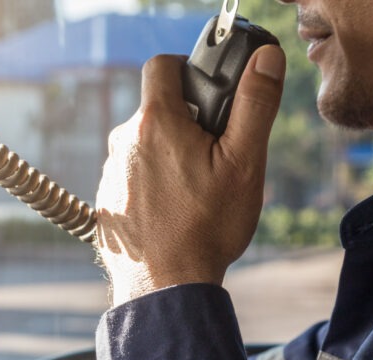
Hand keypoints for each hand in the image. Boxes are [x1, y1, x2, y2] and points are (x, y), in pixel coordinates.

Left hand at [94, 45, 285, 304]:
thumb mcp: (244, 163)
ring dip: (169, 155)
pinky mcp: (106, 200)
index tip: (211, 97)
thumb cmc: (206, 227)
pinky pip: (133, 176)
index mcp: (154, 122)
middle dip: (187, 121)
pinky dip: (153, 183)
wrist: (164, 286)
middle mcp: (122, 142)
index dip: (189, 71)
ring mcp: (110, 173)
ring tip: (196, 191)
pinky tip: (173, 211)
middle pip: (157, 109)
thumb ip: (255, 104)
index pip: (162, 65)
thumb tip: (265, 59)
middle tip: (215, 155)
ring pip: (145, 145)